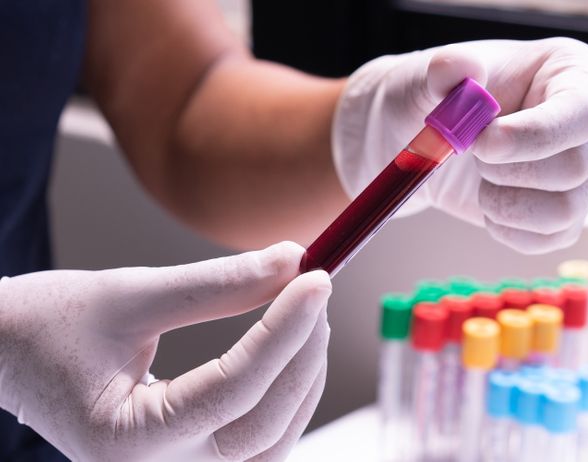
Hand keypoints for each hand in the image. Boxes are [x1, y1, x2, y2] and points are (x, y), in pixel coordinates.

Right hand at [0, 242, 330, 460]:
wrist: (11, 355)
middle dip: (301, 353)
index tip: (314, 278)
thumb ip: (216, 284)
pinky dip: (283, 395)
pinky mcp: (187, 459)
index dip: (284, 329)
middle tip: (314, 289)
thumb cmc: (48, 326)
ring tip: (307, 315)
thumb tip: (289, 261)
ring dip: (300, 376)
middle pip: (262, 424)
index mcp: (127, 442)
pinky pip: (257, 440)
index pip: (233, 389)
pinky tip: (291, 351)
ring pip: (271, 441)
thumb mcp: (129, 295)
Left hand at [333, 38, 587, 252]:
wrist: (430, 139)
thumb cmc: (439, 98)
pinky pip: (548, 238)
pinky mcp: (565, 213)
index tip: (483, 144)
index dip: (533, 136)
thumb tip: (453, 68)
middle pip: (575, 167)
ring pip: (564, 211)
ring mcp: (585, 172)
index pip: (582, 113)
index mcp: (573, 72)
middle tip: (472, 155)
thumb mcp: (432, 76)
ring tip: (478, 179)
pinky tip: (485, 201)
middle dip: (508, 171)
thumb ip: (443, 70)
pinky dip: (506, 228)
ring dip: (504, 203)